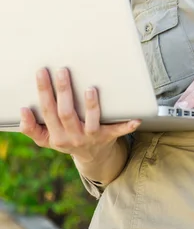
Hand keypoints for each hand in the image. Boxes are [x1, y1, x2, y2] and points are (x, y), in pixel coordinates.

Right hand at [20, 67, 140, 163]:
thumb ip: (32, 127)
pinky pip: (118, 131)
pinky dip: (127, 126)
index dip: (44, 91)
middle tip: (63, 71)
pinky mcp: (109, 137)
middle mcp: (73, 136)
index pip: (47, 110)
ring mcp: (92, 137)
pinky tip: (135, 119)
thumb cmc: (67, 139)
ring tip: (90, 89)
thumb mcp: (46, 138)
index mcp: (56, 135)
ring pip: (91, 121)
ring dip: (91, 106)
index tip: (42, 72)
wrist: (92, 157)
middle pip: (66, 113)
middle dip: (64, 91)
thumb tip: (23, 111)